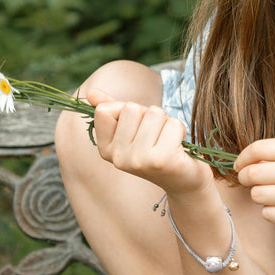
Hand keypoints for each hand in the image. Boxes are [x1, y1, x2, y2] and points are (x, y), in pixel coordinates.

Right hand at [87, 87, 212, 197]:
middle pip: (130, 108)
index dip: (125, 110)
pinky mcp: (161, 160)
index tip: (137, 128)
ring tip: (167, 141)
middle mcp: (118, 158)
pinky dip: (180, 130)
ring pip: (154, 113)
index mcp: (105, 149)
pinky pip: (173, 123)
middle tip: (157, 136)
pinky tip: (178, 148)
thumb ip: (112, 111)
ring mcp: (138, 160)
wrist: (184, 181)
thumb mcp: (132, 129)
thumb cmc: (158, 148)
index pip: (104, 110)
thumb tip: (91, 93)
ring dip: (166, 122)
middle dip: (149, 115)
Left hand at [234, 137, 274, 233]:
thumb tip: (247, 163)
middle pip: (252, 174)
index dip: (242, 158)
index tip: (239, 165)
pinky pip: (267, 214)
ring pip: (257, 195)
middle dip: (246, 178)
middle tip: (252, 181)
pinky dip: (271, 211)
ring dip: (260, 195)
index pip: (257, 149)